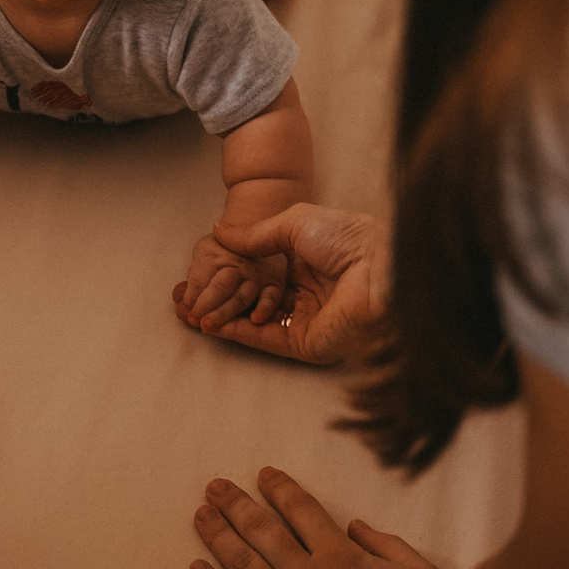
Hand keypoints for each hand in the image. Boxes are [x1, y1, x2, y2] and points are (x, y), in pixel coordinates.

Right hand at [169, 203, 388, 363]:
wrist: (379, 268)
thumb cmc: (348, 238)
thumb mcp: (294, 223)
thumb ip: (255, 234)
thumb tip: (219, 231)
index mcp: (308, 264)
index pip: (262, 274)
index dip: (233, 274)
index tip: (202, 273)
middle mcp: (307, 295)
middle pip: (256, 300)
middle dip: (222, 299)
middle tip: (188, 298)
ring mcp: (306, 321)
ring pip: (256, 321)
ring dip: (224, 316)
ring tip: (193, 311)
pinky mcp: (307, 345)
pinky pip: (265, 339)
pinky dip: (238, 331)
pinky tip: (212, 322)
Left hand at [180, 233, 285, 329]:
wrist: (260, 232)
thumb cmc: (225, 250)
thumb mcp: (204, 255)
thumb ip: (193, 279)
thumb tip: (178, 297)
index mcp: (215, 257)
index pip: (200, 278)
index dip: (189, 297)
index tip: (183, 311)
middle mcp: (237, 266)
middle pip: (220, 287)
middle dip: (204, 305)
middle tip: (193, 319)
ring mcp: (256, 276)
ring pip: (240, 297)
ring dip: (224, 312)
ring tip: (209, 325)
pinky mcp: (274, 286)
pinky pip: (271, 298)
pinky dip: (264, 308)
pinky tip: (255, 320)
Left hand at [188, 468, 450, 568]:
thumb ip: (389, 545)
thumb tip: (355, 525)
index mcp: (342, 557)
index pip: (302, 511)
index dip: (280, 489)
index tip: (263, 474)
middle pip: (262, 530)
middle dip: (236, 504)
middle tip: (214, 486)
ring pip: (241, 562)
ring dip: (218, 534)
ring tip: (200, 514)